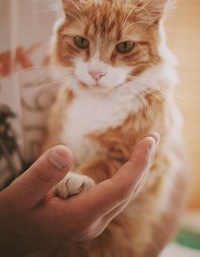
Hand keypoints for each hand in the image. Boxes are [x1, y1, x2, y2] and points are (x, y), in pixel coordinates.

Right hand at [0, 135, 157, 255]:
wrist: (10, 238)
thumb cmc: (13, 217)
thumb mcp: (21, 194)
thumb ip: (42, 174)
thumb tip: (65, 151)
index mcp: (80, 216)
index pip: (120, 189)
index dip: (138, 164)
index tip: (149, 141)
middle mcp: (93, 222)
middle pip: (128, 191)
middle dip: (143, 163)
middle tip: (153, 138)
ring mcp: (92, 222)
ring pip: (123, 195)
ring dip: (136, 170)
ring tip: (145, 146)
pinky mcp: (89, 218)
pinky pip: (113, 196)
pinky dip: (124, 178)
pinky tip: (127, 166)